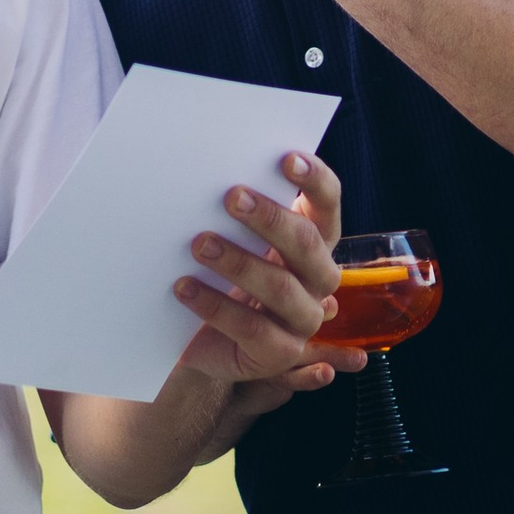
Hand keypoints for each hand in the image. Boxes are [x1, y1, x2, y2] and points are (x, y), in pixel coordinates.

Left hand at [170, 149, 351, 394]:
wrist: (206, 339)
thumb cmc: (224, 276)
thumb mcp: (235, 240)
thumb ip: (240, 212)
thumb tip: (215, 170)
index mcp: (315, 242)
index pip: (328, 204)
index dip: (314, 180)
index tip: (286, 159)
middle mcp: (319, 279)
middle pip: (306, 243)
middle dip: (269, 218)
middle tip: (231, 198)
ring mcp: (304, 319)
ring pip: (281, 287)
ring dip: (238, 262)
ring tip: (200, 244)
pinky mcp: (281, 354)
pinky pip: (253, 329)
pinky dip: (216, 306)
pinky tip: (185, 287)